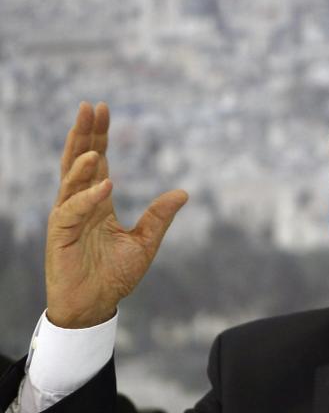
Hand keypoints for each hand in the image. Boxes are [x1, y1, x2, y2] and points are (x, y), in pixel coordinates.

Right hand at [45, 102, 188, 327]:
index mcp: (98, 202)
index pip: (98, 161)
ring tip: (95, 143)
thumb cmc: (114, 276)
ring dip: (82, 160)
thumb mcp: (145, 242)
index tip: (103, 109)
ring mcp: (68, 218)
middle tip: (90, 107)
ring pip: (70, 180)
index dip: (100, 135)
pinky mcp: (61, 235)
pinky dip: (88, 196)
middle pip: (80, 161)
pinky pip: (72, 211)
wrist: (95, 305)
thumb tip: (183, 193)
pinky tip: (105, 183)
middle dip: (85, 134)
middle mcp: (80, 204)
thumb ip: (160, 217)